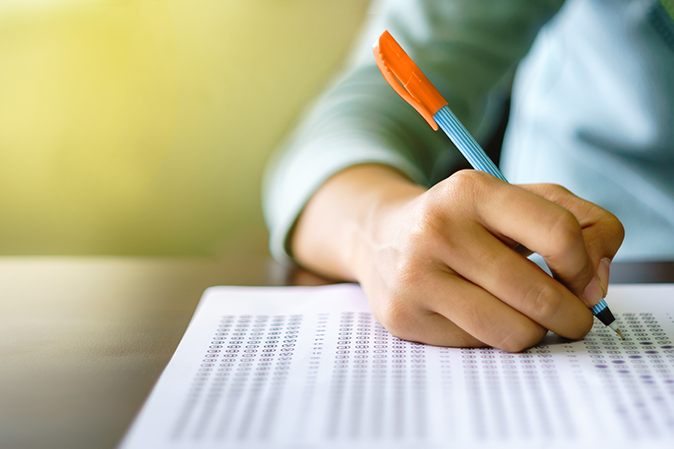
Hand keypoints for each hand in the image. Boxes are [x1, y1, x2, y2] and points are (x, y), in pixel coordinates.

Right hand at [292, 165, 623, 350]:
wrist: (380, 234)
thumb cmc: (464, 219)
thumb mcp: (517, 198)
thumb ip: (579, 221)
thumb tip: (597, 281)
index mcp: (470, 190)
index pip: (559, 234)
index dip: (587, 267)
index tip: (587, 282)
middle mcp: (436, 230)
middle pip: (540, 295)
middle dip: (574, 316)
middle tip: (573, 315)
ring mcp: (415, 277)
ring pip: (514, 331)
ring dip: (537, 331)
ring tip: (530, 316)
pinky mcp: (403, 316)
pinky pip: (479, 345)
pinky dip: (493, 334)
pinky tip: (479, 312)